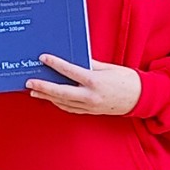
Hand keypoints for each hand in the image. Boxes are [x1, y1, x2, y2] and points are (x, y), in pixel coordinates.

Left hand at [26, 55, 140, 115]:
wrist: (140, 99)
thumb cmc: (126, 79)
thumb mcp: (108, 67)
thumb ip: (90, 64)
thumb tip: (74, 60)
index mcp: (95, 81)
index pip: (70, 71)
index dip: (55, 64)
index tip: (43, 58)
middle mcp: (90, 96)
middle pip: (61, 92)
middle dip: (43, 87)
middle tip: (29, 83)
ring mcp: (89, 106)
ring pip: (63, 102)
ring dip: (47, 97)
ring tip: (34, 92)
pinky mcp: (90, 112)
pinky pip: (70, 108)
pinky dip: (59, 103)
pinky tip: (50, 98)